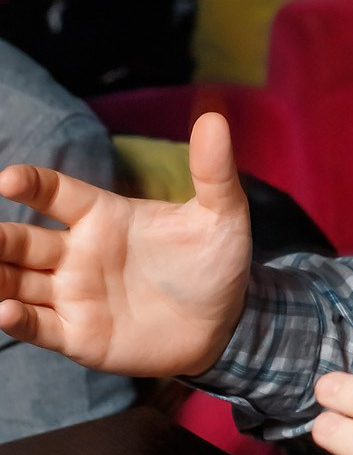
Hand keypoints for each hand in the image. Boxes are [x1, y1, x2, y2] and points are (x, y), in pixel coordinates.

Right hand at [0, 112, 251, 376]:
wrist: (229, 325)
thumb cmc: (216, 264)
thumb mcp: (222, 215)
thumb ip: (213, 171)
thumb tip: (214, 118)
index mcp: (103, 217)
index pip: (55, 193)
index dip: (31, 184)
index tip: (8, 179)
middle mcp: (78, 253)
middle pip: (22, 240)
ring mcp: (74, 295)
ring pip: (17, 280)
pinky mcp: (78, 335)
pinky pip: (37, 325)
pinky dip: (16, 319)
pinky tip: (4, 312)